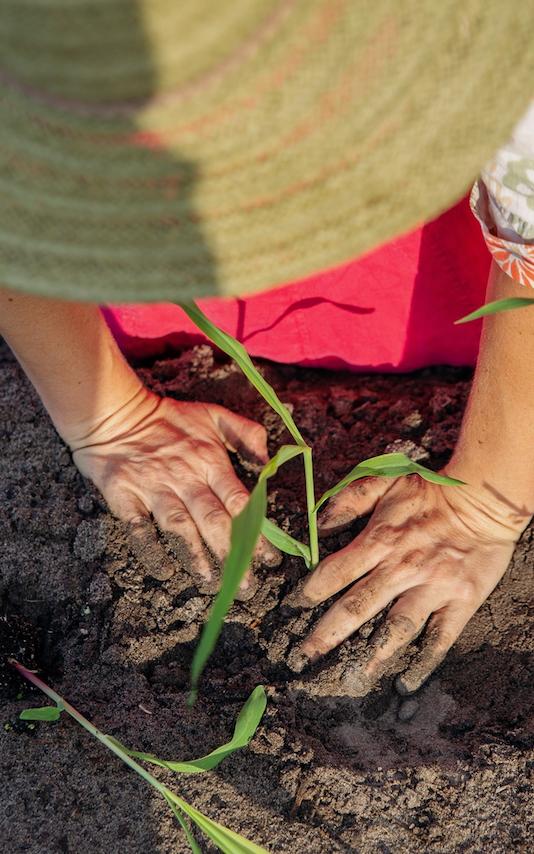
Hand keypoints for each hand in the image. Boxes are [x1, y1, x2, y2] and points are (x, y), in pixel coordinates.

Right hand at [72, 388, 278, 589]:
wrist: (114, 411)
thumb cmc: (167, 416)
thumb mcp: (212, 414)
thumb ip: (245, 433)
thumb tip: (269, 461)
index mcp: (209, 460)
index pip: (239, 501)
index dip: (256, 531)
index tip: (270, 559)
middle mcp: (184, 476)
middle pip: (213, 520)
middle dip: (233, 554)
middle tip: (248, 584)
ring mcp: (153, 487)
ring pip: (179, 527)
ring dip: (196, 556)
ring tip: (210, 580)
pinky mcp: (124, 494)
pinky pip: (139, 528)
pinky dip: (151, 550)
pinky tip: (163, 570)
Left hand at [291, 472, 529, 692]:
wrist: (485, 499)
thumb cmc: (431, 491)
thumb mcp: (385, 480)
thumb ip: (349, 499)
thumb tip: (317, 525)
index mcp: (380, 540)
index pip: (335, 572)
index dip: (309, 592)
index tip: (291, 609)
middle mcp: (402, 568)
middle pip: (356, 607)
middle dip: (325, 635)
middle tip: (301, 657)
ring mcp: (432, 588)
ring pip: (395, 629)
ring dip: (370, 656)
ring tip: (349, 678)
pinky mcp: (460, 602)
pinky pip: (439, 638)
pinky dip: (423, 663)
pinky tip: (406, 683)